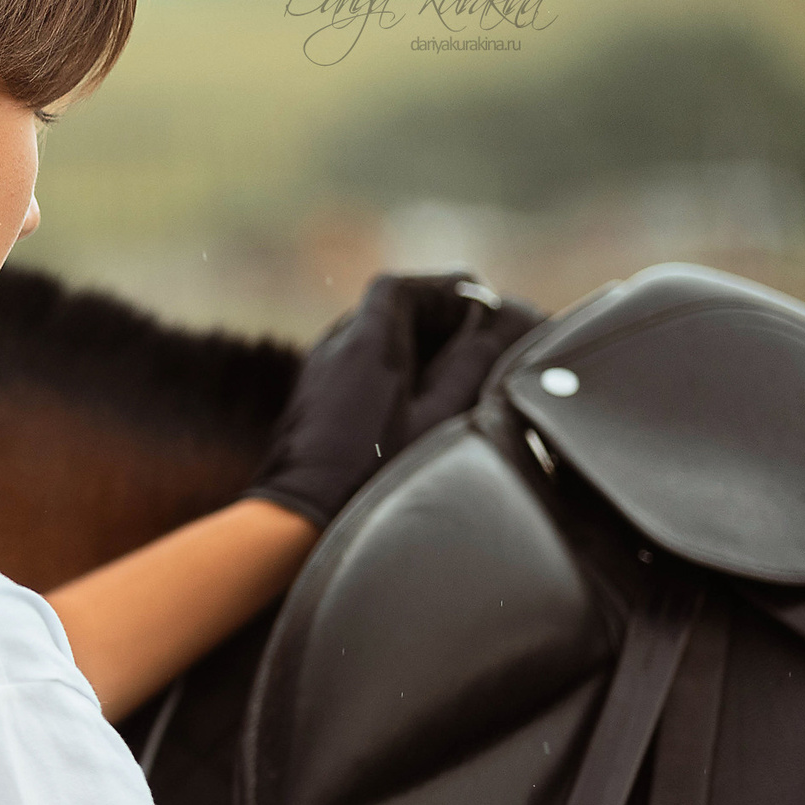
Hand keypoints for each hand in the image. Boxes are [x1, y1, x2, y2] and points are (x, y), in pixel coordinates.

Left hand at [244, 272, 541, 527]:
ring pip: (369, 337)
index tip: (476, 307)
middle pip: (384, 309)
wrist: (302, 516)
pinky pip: (353, 364)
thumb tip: (502, 322)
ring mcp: (316, 372)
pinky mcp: (310, 398)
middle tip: (473, 338)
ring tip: (451, 370)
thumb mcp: (441, 416)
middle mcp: (333, 347)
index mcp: (365, 341)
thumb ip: (473, 361)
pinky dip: (388, 367)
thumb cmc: (376, 471)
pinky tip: (414, 400)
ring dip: (411, 343)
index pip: (399, 288)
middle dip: (432, 317)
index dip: (441, 291)